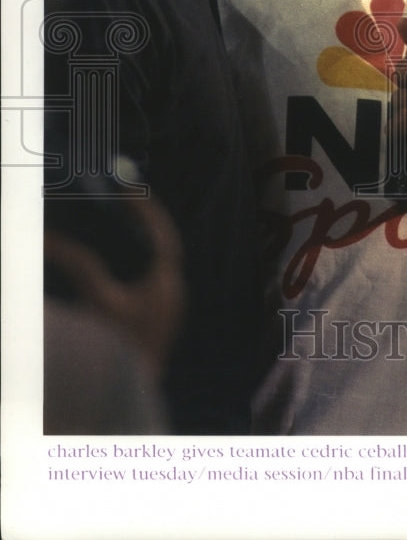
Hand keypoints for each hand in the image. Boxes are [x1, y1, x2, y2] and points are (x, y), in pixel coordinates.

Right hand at [44, 195, 183, 371]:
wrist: (127, 398)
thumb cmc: (117, 349)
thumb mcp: (97, 300)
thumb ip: (78, 266)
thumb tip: (51, 241)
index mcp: (166, 282)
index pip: (163, 234)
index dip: (147, 209)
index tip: (129, 190)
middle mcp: (173, 291)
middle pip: (163, 245)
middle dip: (144, 221)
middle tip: (123, 201)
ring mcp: (167, 306)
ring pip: (159, 262)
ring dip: (141, 242)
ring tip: (119, 223)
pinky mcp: (157, 318)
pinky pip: (151, 280)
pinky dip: (136, 264)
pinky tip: (118, 261)